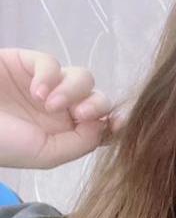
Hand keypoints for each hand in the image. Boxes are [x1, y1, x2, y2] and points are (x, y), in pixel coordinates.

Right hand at [0, 48, 126, 169]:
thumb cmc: (5, 145)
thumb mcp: (47, 155)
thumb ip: (80, 143)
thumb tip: (106, 125)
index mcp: (69, 135)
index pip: (104, 126)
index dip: (117, 123)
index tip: (122, 122)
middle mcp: (63, 111)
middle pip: (98, 99)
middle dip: (97, 105)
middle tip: (81, 114)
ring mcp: (47, 86)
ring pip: (82, 78)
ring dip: (74, 90)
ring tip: (51, 105)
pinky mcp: (27, 64)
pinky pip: (51, 62)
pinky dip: (49, 75)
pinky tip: (37, 92)